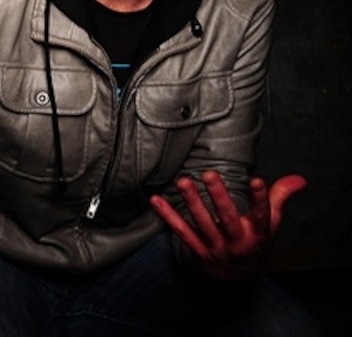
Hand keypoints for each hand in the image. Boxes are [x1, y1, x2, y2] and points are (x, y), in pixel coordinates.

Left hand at [149, 170, 306, 280]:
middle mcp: (236, 242)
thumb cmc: (253, 242)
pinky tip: (155, 200)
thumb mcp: (269, 224)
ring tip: (183, 181)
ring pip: (202, 225)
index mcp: (257, 234)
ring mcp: (215, 248)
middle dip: (218, 197)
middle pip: (227, 219)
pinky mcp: (197, 250)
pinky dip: (167, 216)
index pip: (262, 216)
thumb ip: (280, 198)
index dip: (261, 199)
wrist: (236, 280)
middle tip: (208, 174)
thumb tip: (299, 179)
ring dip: (191, 203)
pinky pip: (181, 232)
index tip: (257, 180)